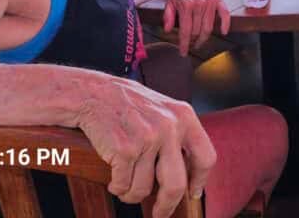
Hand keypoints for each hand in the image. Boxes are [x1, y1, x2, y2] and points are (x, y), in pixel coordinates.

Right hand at [77, 78, 215, 214]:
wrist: (93, 93)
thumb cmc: (127, 104)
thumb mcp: (162, 109)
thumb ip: (178, 133)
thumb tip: (190, 173)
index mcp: (184, 116)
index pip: (205, 157)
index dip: (200, 181)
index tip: (193, 193)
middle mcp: (169, 127)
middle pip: (177, 185)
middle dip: (166, 206)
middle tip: (158, 213)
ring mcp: (147, 138)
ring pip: (143, 189)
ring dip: (131, 193)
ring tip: (124, 182)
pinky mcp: (124, 150)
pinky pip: (123, 186)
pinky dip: (117, 187)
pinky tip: (113, 178)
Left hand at [163, 0, 230, 54]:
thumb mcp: (169, 3)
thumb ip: (168, 16)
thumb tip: (167, 30)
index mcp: (186, 5)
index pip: (186, 31)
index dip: (184, 44)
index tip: (183, 52)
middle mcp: (199, 4)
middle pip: (198, 31)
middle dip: (193, 42)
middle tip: (190, 45)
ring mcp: (210, 2)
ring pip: (209, 27)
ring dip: (204, 38)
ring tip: (199, 42)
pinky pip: (225, 14)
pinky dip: (225, 24)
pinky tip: (223, 32)